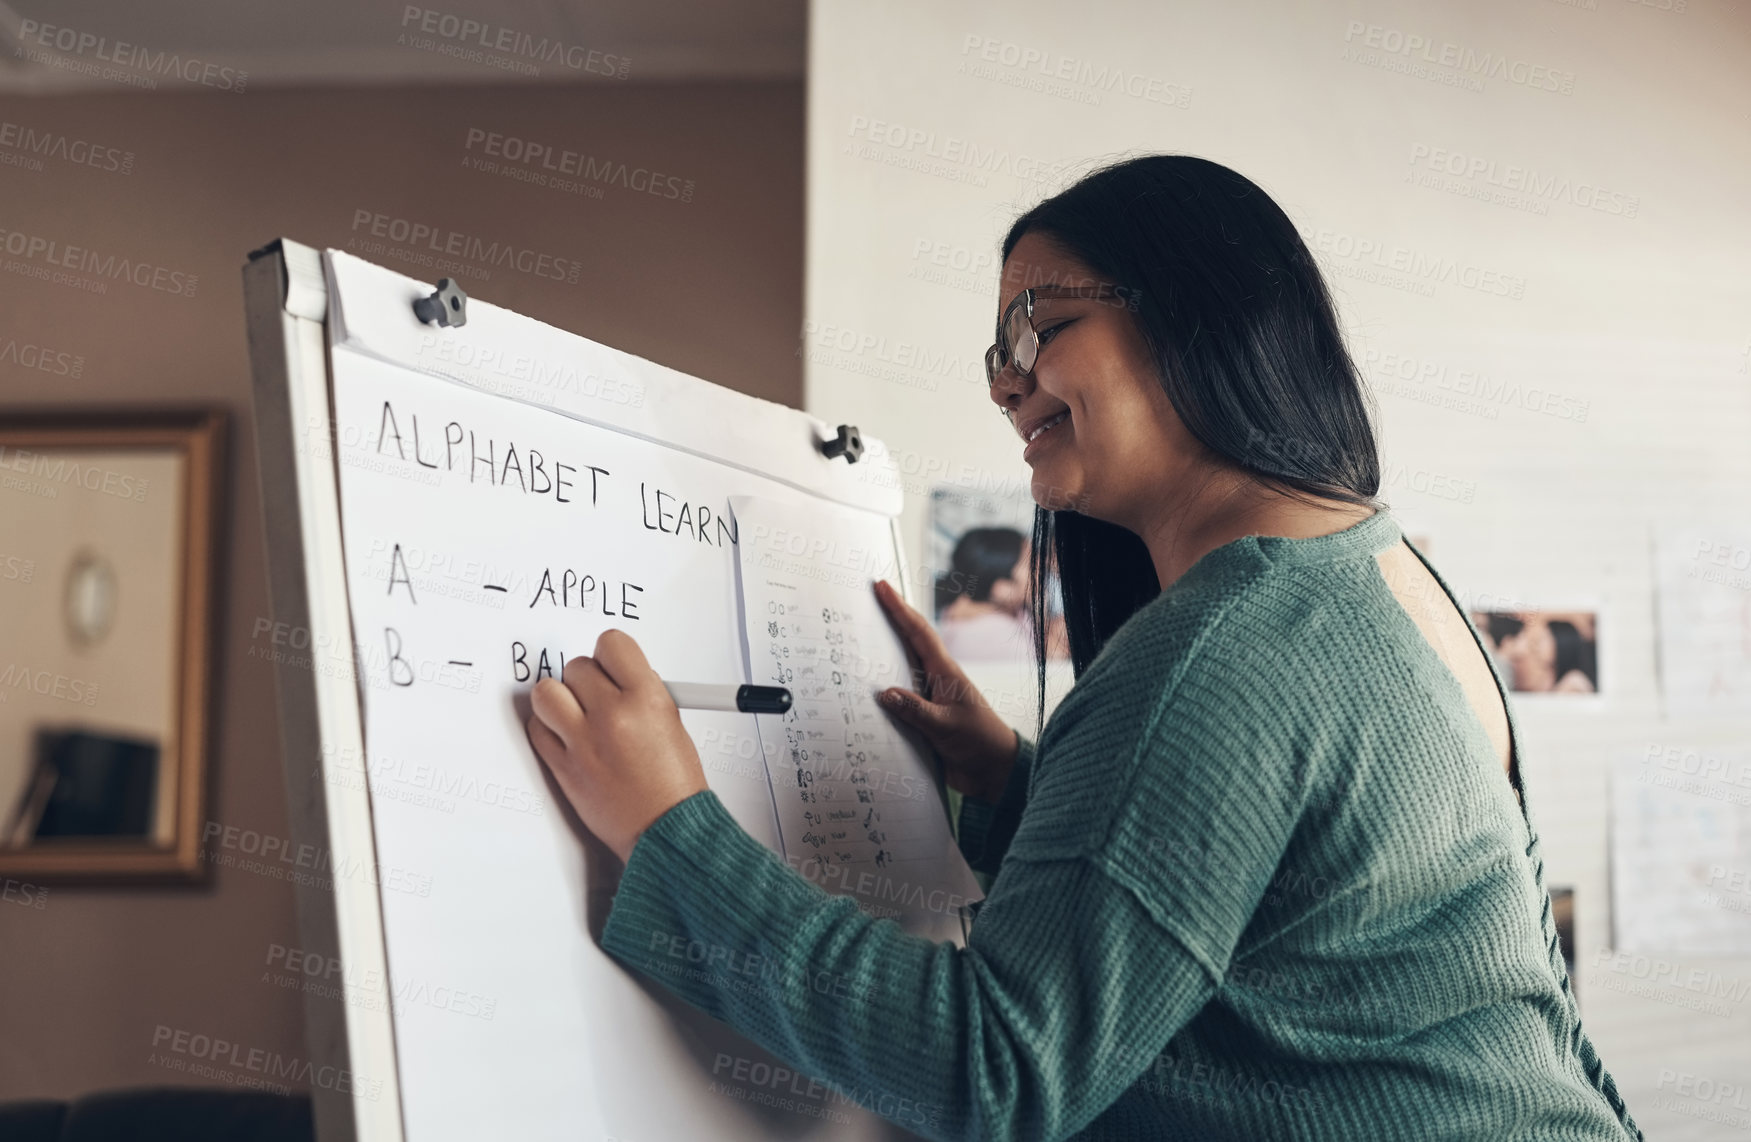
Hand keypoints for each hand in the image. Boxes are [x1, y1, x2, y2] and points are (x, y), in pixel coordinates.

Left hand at [525, 629, 708, 862]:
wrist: (666, 831)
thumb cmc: (674, 786)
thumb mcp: (672, 723)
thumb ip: (643, 693)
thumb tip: (618, 676)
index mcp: (646, 699)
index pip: (611, 643)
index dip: (609, 654)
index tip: (609, 665)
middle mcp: (612, 715)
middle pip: (577, 667)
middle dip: (586, 680)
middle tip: (597, 697)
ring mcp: (583, 741)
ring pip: (546, 692)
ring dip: (559, 698)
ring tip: (574, 712)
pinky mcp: (563, 767)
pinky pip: (537, 730)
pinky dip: (548, 729)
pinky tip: (566, 737)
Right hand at [872, 580, 1020, 801]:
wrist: (993, 771)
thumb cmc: (979, 742)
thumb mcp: (946, 727)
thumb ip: (916, 711)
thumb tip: (884, 693)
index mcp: (945, 673)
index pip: (918, 633)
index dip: (900, 609)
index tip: (882, 587)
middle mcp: (935, 680)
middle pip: (907, 644)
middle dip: (887, 621)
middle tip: (864, 602)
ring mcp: (929, 698)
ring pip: (900, 670)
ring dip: (880, 657)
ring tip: (855, 640)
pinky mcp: (923, 718)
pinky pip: (898, 699)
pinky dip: (881, 693)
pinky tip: (863, 693)